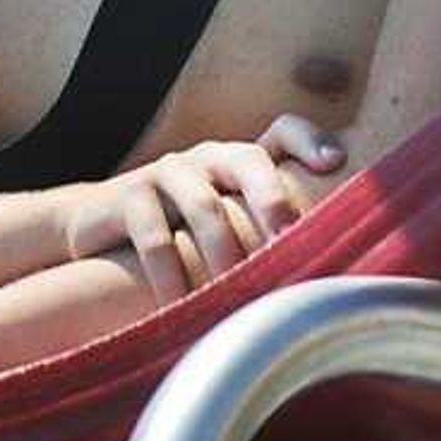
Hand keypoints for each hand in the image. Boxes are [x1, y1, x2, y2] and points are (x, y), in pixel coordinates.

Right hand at [61, 115, 345, 303]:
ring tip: (238, 296)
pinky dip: (171, 276)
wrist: (101, 226)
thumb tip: (339, 276)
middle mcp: (207, 158)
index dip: (309, 140)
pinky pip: (153, 236)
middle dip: (274, 199)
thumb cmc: (183, 233)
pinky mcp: (126, 197)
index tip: (335, 163)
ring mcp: (165, 173)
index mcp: (240, 160)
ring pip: (203, 205)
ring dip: (224, 254)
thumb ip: (270, 232)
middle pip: (247, 159)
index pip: (282, 131)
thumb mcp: (228, 222)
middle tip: (290, 244)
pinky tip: (181, 308)